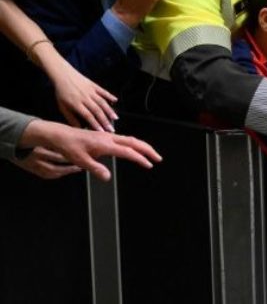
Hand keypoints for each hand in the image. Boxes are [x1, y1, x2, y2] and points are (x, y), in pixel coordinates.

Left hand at [18, 119, 161, 180]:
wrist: (61, 135)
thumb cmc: (69, 147)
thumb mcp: (80, 161)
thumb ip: (95, 169)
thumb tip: (108, 178)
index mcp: (105, 144)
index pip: (127, 151)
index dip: (140, 158)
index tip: (149, 164)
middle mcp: (109, 138)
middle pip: (134, 142)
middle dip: (148, 150)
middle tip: (158, 158)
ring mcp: (108, 136)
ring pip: (131, 140)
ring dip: (143, 146)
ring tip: (151, 154)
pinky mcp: (105, 137)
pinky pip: (124, 139)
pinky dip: (134, 144)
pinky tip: (135, 149)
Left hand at [51, 58, 118, 131]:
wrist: (63, 75)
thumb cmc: (61, 93)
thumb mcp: (62, 107)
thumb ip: (71, 118)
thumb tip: (80, 129)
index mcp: (76, 104)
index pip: (88, 116)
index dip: (95, 124)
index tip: (102, 132)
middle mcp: (85, 98)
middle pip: (97, 110)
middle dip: (105, 121)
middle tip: (111, 129)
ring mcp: (90, 91)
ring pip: (102, 102)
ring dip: (109, 110)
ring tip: (115, 118)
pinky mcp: (94, 85)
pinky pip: (103, 91)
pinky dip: (110, 96)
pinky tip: (115, 101)